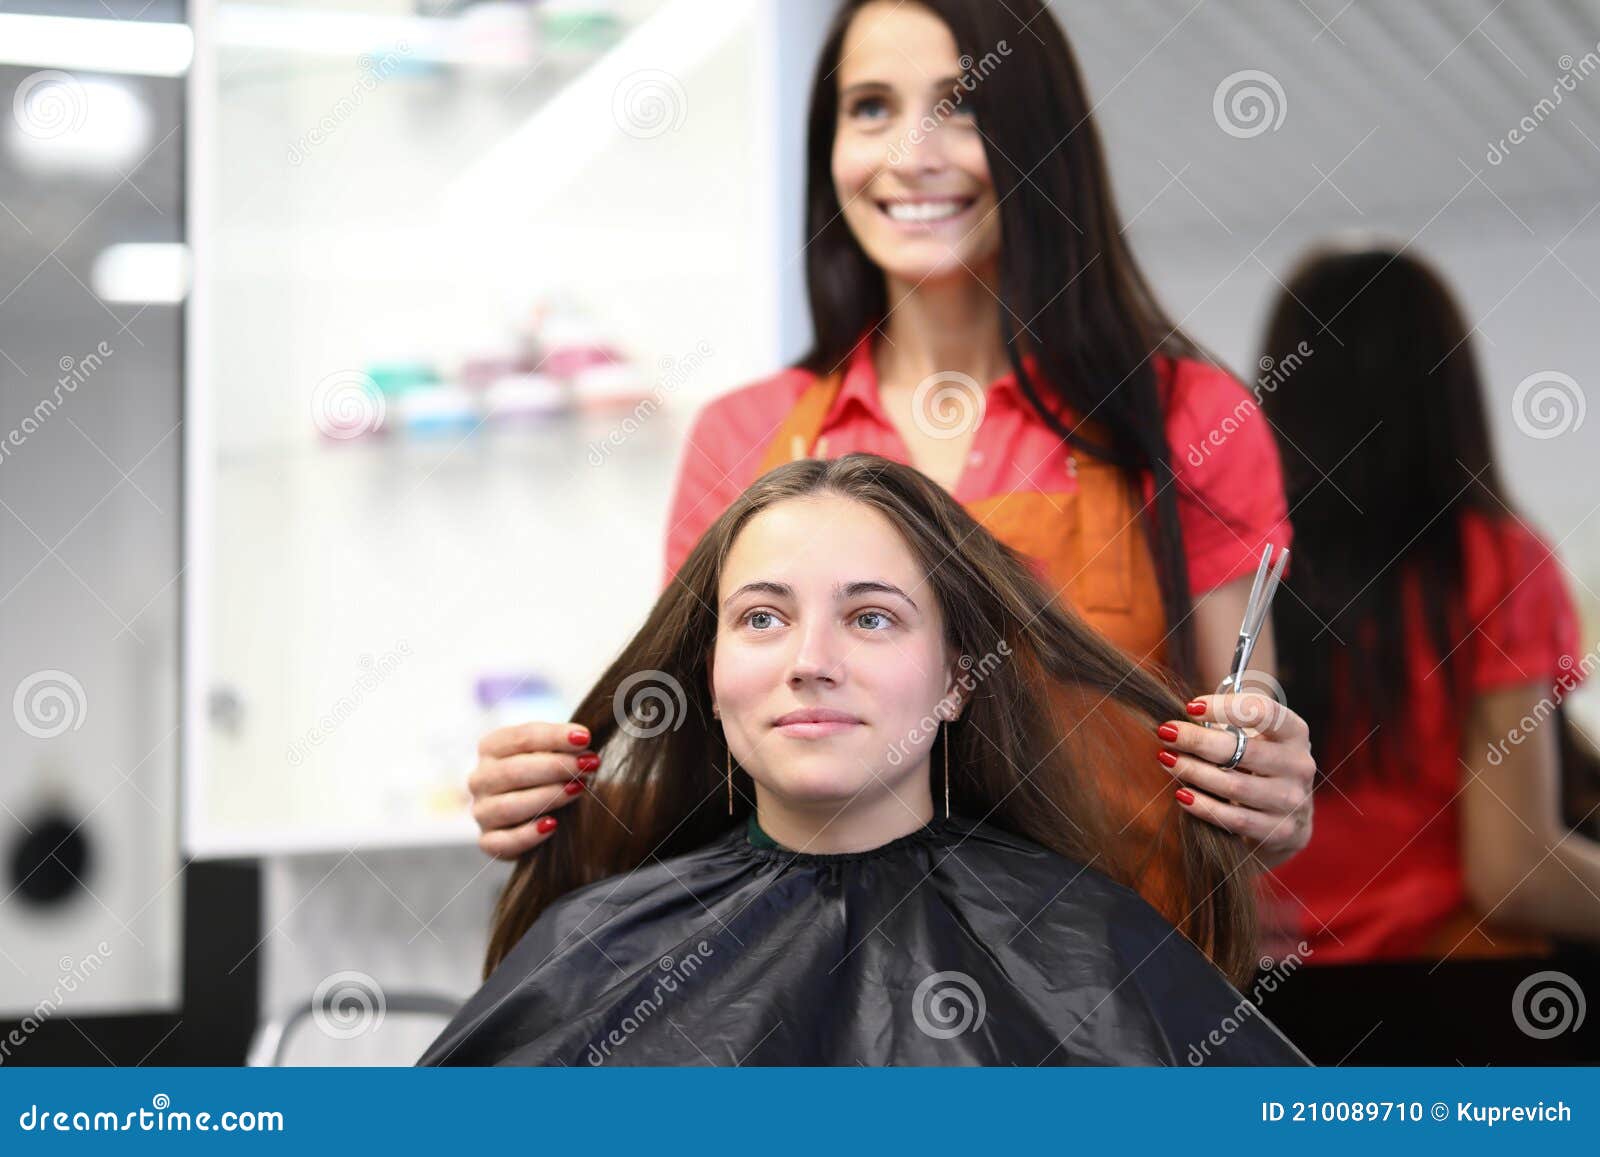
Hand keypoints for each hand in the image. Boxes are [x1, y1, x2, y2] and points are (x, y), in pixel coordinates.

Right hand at [467, 721, 598, 858]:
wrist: (538, 816)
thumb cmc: (547, 776)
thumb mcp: (551, 753)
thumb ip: (562, 745)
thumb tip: (583, 739)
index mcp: (491, 748)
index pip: (520, 738)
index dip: (554, 737)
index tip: (585, 738)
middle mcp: (480, 779)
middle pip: (512, 770)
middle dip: (555, 766)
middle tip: (587, 765)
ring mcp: (481, 812)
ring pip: (508, 806)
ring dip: (547, 796)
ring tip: (578, 790)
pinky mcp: (488, 841)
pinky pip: (504, 841)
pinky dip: (528, 834)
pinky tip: (553, 825)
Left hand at [1156, 693, 1314, 869]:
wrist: (1288, 821)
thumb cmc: (1260, 766)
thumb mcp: (1258, 739)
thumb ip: (1228, 724)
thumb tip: (1182, 720)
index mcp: (1295, 733)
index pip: (1265, 712)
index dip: (1227, 707)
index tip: (1191, 707)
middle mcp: (1299, 765)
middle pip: (1245, 750)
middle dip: (1199, 739)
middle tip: (1166, 732)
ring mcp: (1293, 801)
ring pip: (1236, 785)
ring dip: (1194, 771)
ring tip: (1166, 759)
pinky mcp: (1281, 832)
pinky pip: (1235, 818)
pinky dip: (1205, 806)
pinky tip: (1182, 795)